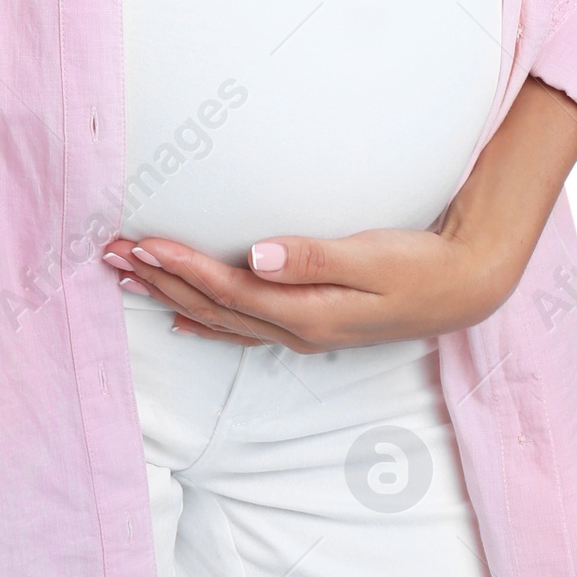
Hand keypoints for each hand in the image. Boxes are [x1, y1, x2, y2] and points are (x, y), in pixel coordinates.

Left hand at [101, 223, 511, 352]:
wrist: (465, 287)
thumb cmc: (421, 263)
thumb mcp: (372, 256)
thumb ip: (313, 257)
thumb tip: (256, 256)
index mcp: (306, 312)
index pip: (228, 290)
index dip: (182, 269)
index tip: (143, 245)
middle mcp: (296, 328)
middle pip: (212, 308)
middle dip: (159, 282)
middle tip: (111, 256)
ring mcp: (301, 331)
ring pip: (220, 319)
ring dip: (171, 298)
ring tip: (128, 278)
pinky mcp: (310, 324)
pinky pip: (243, 329)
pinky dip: (207, 323)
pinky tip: (181, 320)